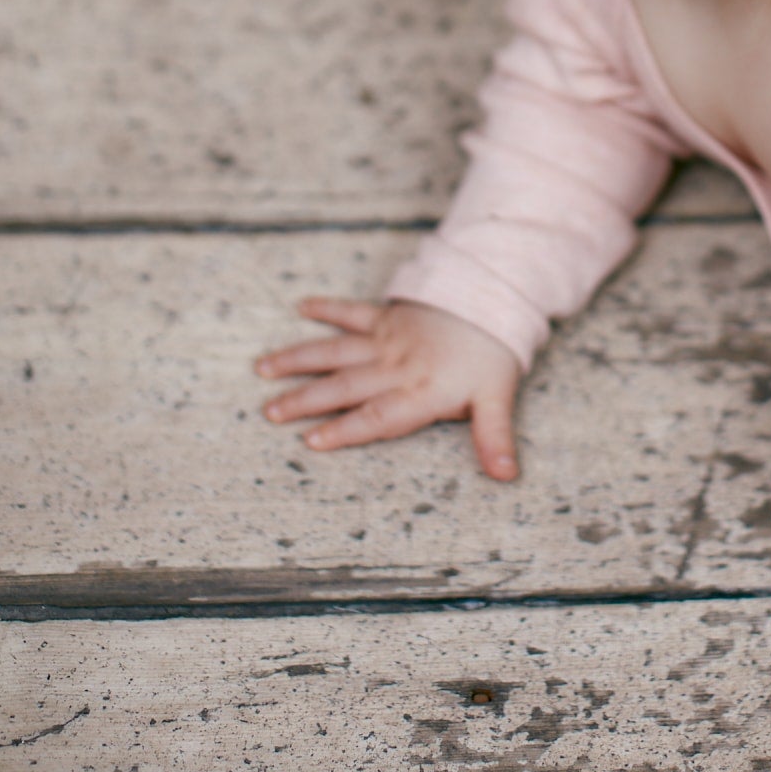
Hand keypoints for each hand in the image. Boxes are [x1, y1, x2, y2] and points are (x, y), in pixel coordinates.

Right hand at [254, 297, 522, 476]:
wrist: (494, 295)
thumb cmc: (494, 353)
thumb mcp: (498, 398)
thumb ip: (494, 438)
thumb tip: (506, 476)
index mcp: (420, 391)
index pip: (377, 416)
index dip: (345, 429)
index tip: (311, 440)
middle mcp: (396, 365)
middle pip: (345, 385)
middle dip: (306, 400)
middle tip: (270, 412)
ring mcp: (387, 338)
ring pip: (337, 350)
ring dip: (300, 359)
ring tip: (264, 369)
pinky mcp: (387, 315)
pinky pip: (352, 311)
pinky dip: (328, 308)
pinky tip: (302, 306)